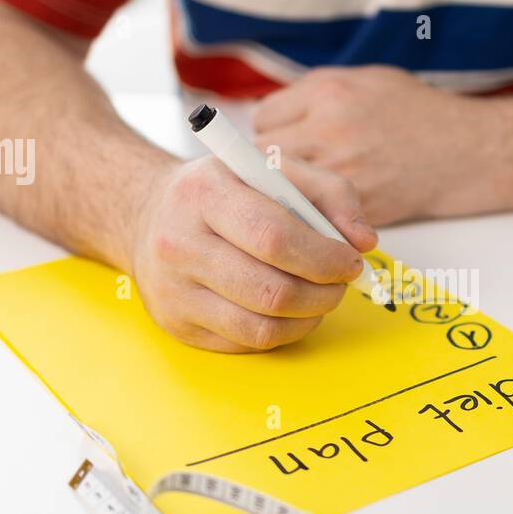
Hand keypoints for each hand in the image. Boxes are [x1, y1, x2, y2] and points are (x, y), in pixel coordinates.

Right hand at [128, 157, 377, 351]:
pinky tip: (290, 309)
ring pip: (262, 326)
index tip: (351, 261)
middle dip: (324, 293)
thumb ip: (331, 194)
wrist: (147, 215)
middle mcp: (179, 243)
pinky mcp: (176, 325)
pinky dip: (283, 331)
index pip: (274, 237)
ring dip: (309, 317)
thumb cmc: (226, 190)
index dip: (324, 257)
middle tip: (341, 283)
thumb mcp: (276, 170)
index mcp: (205, 193)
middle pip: (271, 290)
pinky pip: (247, 343)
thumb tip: (364, 242)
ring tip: (321, 296)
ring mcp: (172, 290)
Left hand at [253, 66, 512, 223]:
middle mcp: (329, 130)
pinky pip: (315, 215)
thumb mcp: (365, 80)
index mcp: (328, 93)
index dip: (268, 133)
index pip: (262, 120)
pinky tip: (329, 207)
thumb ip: (314, 94)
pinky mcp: (357, 207)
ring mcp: (343, 172)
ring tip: (304, 192)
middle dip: (269, 168)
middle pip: (264, 158)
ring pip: (285, 192)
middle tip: (283, 174)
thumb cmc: (417, 112)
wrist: (468, 152)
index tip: (279, 143)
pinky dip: (315, 214)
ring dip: (289, 195)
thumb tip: (271, 118)